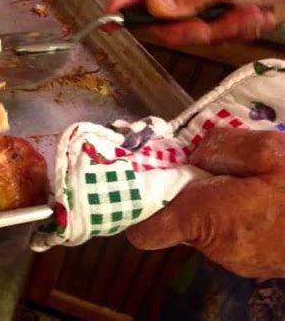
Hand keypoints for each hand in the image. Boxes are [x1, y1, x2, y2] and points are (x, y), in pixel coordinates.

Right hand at [107, 0, 284, 45]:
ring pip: (179, 27)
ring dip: (212, 30)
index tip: (109, 18)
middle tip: (205, 29)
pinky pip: (202, 34)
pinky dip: (226, 32)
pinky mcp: (206, 15)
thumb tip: (152, 7)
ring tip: (244, 17)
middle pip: (157, 9)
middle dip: (182, 25)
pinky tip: (248, 18)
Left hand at [126, 127, 284, 277]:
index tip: (147, 182)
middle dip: (181, 192)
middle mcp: (214, 248)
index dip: (140, 208)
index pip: (147, 231)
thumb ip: (221, 147)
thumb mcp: (268, 151)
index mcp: (207, 220)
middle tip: (203, 166)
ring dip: (206, 201)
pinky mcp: (251, 262)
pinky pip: (223, 233)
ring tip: (236, 178)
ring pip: (199, 225)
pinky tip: (254, 197)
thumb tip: (194, 154)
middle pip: (174, 219)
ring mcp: (234, 259)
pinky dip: (227, 214)